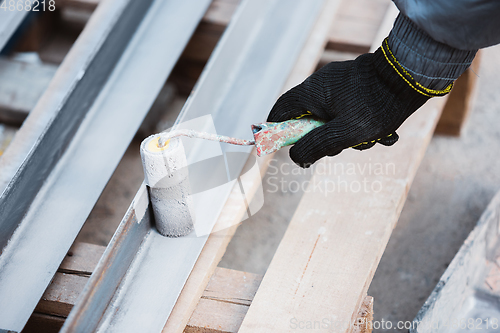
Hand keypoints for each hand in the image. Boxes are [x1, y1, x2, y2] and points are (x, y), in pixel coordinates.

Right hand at [267, 42, 448, 166]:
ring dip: (347, 135)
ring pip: (332, 118)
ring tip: (370, 139)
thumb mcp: (345, 133)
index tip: (283, 148)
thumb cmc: (377, 105)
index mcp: (312, 93)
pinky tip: (382, 133)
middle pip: (308, 118)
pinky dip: (360, 125)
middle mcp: (321, 86)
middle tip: (339, 148)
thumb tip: (295, 157)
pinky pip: (348, 111)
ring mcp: (340, 84)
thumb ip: (316, 146)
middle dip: (323, 139)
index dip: (277, 130)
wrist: (412, 76)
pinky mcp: (357, 86)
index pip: (281, 111)